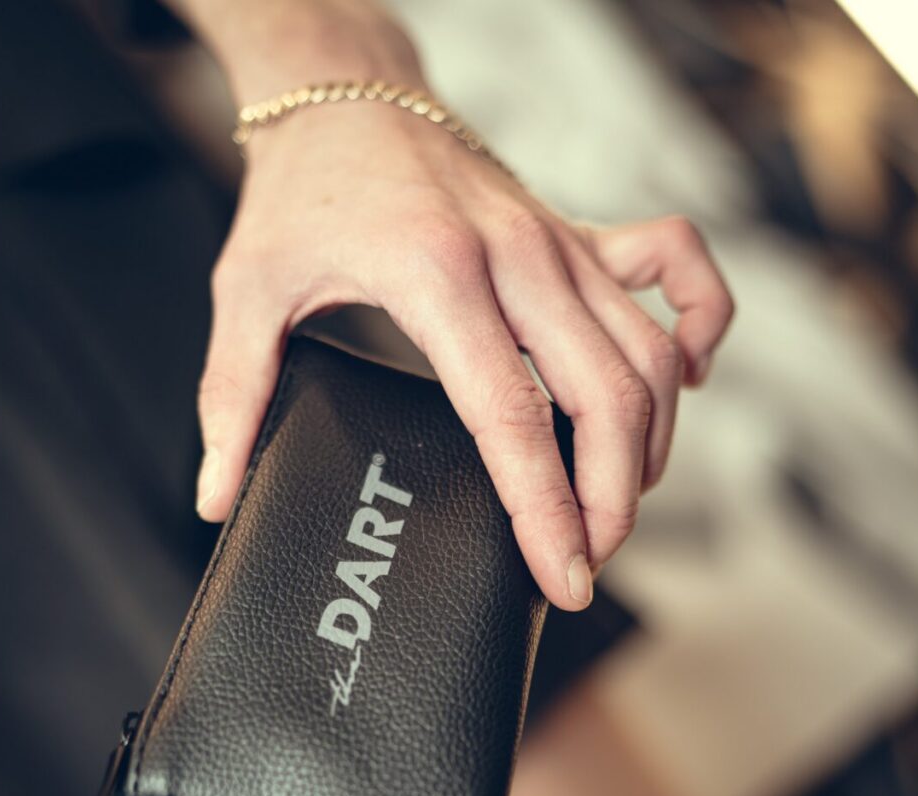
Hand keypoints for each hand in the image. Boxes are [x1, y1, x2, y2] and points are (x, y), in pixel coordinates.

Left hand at [195, 97, 732, 611]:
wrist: (347, 100)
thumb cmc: (305, 193)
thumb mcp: (249, 292)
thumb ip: (233, 398)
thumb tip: (216, 493)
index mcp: (438, 276)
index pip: (513, 418)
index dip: (545, 511)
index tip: (562, 574)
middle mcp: (519, 257)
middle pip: (605, 397)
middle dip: (611, 499)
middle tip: (590, 559)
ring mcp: (560, 242)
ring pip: (651, 352)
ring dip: (651, 441)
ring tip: (621, 503)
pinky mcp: (580, 233)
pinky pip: (679, 269)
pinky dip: (701, 323)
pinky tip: (687, 379)